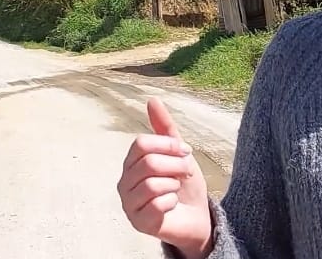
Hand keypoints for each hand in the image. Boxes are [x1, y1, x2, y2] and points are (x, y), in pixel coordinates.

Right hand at [118, 97, 211, 257]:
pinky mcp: (138, 223)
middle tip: (186, 172)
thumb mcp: (178, 152)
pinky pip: (157, 205)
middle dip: (176, 166)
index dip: (168, 145)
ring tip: (177, 189)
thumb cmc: (184, 183)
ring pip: (152, 184)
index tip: (185, 151)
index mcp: (131, 162)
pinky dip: (172, 203)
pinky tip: (172, 206)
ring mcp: (128, 203)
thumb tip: (152, 99)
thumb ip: (164, 128)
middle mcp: (124, 182)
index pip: (141, 144)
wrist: (197, 216)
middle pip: (149, 163)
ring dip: (174, 185)